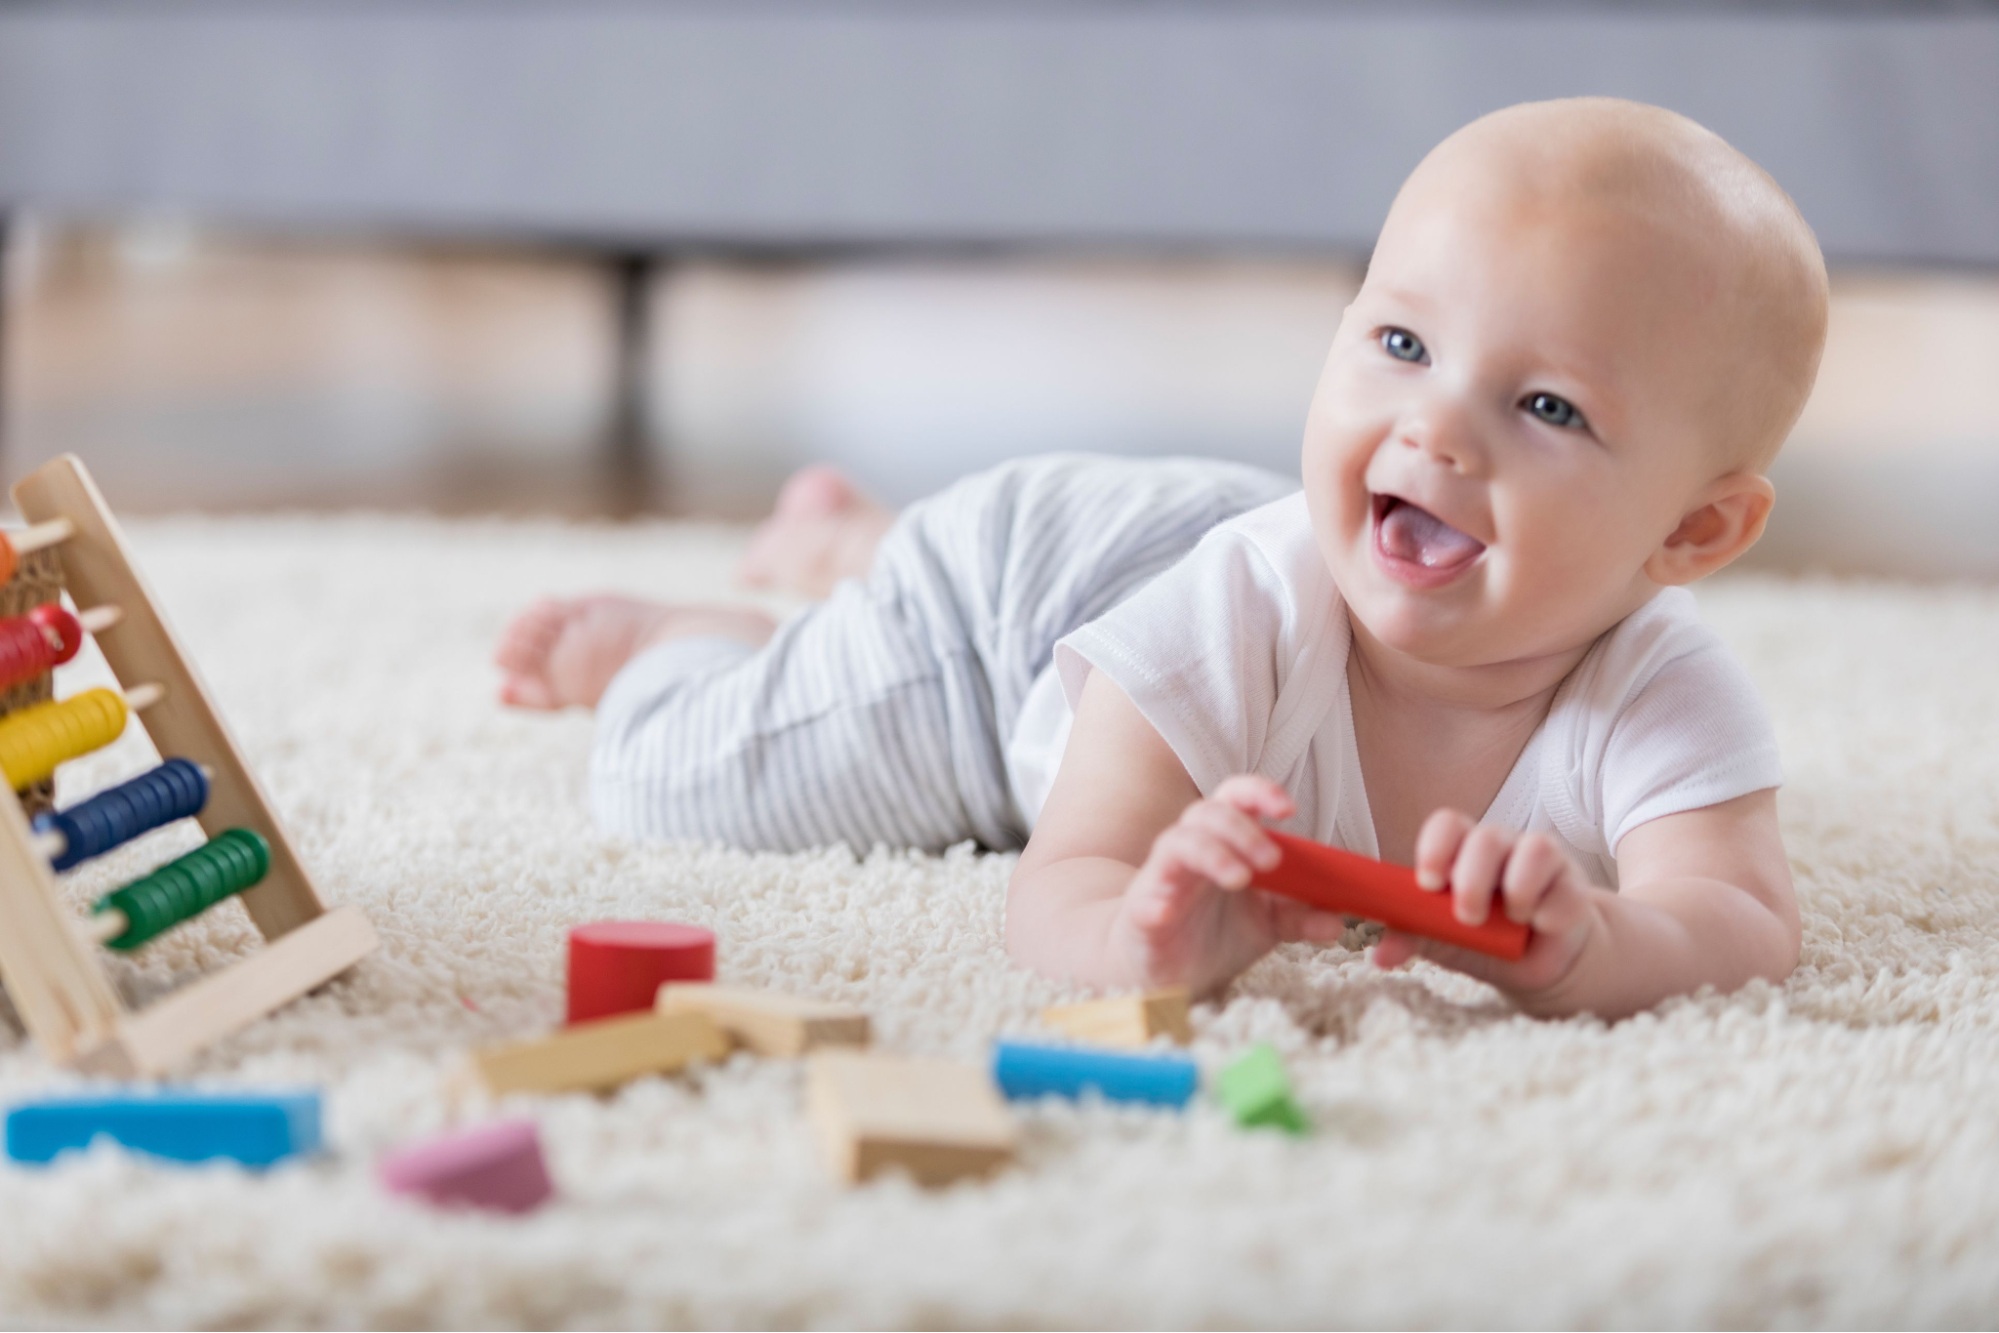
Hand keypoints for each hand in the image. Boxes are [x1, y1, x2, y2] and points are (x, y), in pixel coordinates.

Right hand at [1109, 775, 1348, 993]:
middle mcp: (1190, 849)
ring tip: (1238, 878)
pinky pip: (1146, 898)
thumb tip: (1338, 921)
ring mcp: (1163, 877)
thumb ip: (1298, 917)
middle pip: (1208, 813)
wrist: (1166, 971)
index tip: (1289, 809)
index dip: (1260, 793)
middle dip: (1242, 827)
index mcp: (1223, 842)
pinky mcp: (1142, 912)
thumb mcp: (1266, 925)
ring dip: (1211, 854)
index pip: (1237, 799)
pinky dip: (1158, 901)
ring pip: (1178, 843)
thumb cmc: (1213, 933)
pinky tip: (1168, 910)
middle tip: (1272, 860)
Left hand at [1370, 808, 1604, 1004]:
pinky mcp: (1574, 887)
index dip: (1436, 848)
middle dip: (1473, 879)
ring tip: (1513, 921)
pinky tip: (1541, 927)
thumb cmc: (1487, 941)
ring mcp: (1542, 863)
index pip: (1448, 825)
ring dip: (1518, 889)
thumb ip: (1415, 938)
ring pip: (1535, 848)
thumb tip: (1380, 955)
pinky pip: (1568, 888)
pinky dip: (1551, 912)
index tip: (1428, 884)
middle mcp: (1502, 849)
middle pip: (1486, 838)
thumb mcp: (1447, 941)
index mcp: (1463, 852)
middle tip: (1467, 917)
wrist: (1542, 965)